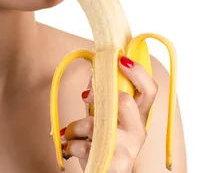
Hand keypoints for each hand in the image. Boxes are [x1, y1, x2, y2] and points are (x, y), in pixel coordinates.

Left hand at [60, 56, 158, 171]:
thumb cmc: (104, 142)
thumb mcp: (105, 115)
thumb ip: (103, 94)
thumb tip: (95, 69)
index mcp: (140, 116)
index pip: (150, 90)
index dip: (137, 72)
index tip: (120, 58)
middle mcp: (138, 131)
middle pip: (125, 102)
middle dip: (98, 95)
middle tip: (85, 95)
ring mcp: (127, 149)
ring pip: (97, 124)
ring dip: (77, 126)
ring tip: (71, 131)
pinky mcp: (112, 164)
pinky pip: (83, 146)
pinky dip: (71, 144)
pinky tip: (70, 146)